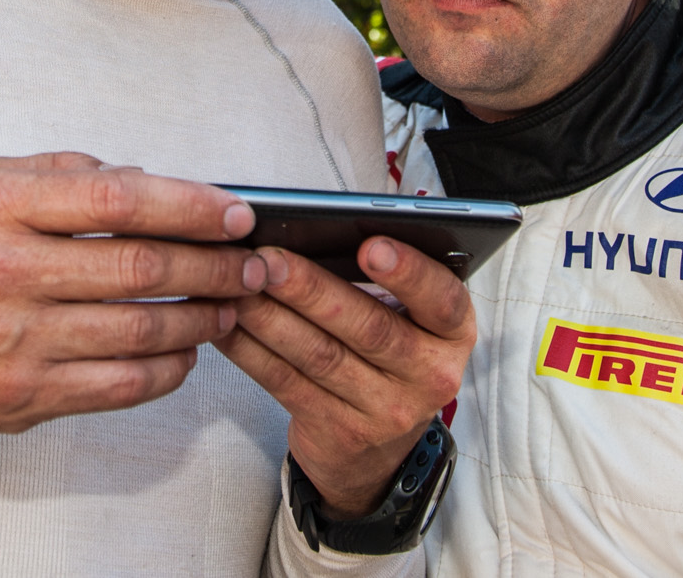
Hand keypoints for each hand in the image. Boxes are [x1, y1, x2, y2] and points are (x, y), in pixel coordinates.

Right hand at [0, 153, 268, 448]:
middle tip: (254, 264)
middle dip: (214, 265)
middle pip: (140, 268)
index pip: (117, 200)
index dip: (190, 206)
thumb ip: (65, 174)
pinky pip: (122, 384)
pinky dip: (170, 368)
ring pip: (141, 330)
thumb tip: (157, 182)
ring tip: (233, 304)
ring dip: (203, 317)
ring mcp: (13, 341)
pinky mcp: (24, 396)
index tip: (237, 215)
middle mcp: (2, 272)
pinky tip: (189, 350)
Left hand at [213, 237, 474, 517]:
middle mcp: (429, 375)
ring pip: (320, 356)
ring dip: (272, 317)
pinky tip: (228, 323)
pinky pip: (287, 383)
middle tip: (269, 259)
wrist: (379, 452)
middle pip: (368, 328)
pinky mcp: (338, 432)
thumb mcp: (414, 320)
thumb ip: (391, 281)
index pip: (442, 300)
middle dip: (312, 289)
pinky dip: (252, 350)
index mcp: (453, 334)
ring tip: (239, 284)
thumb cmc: (392, 354)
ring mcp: (385, 411)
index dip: (408, 272)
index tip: (370, 246)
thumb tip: (323, 230)